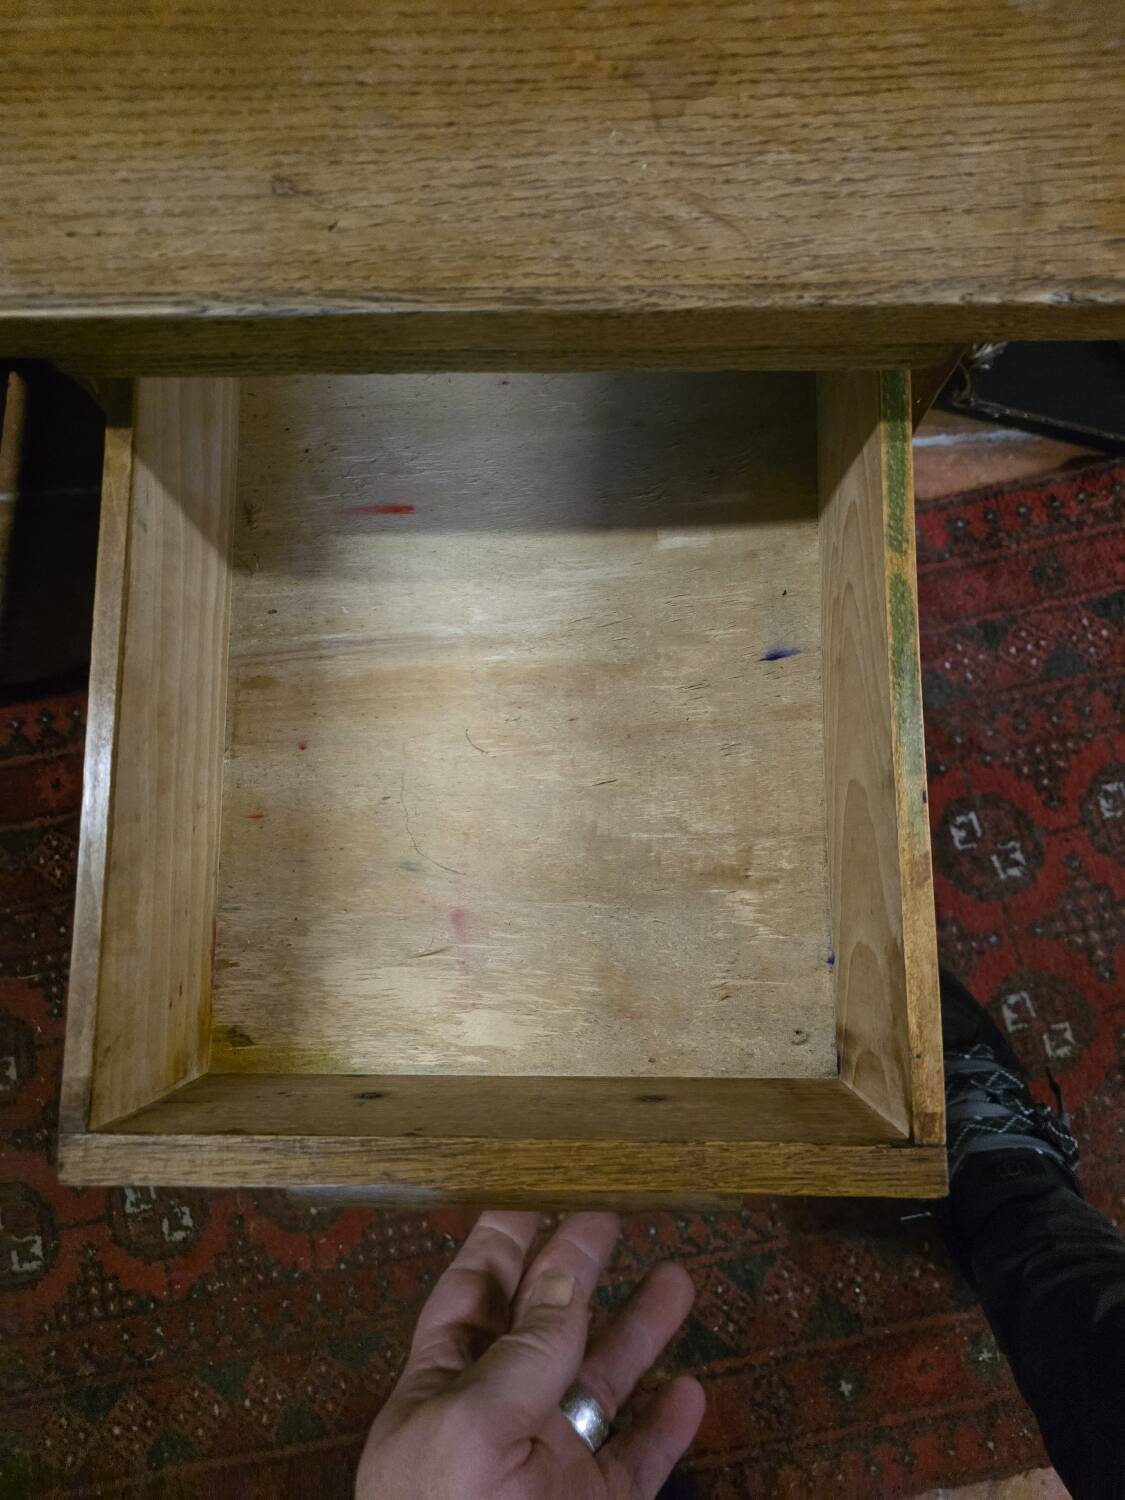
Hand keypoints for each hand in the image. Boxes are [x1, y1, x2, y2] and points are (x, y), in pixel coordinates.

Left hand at [356, 1211, 704, 1498]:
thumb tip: (563, 1262)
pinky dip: (666, 1426)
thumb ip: (525, 1348)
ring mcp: (549, 1471)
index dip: (508, 1240)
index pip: (476, 1293)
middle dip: (581, 1270)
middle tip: (620, 1216)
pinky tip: (693, 1389)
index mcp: (443, 1389)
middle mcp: (497, 1419)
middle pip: (547, 1325)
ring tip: (681, 1277)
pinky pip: (635, 1461)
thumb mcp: (473, 1427)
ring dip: (641, 1331)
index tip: (546, 1193)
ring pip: (603, 1386)